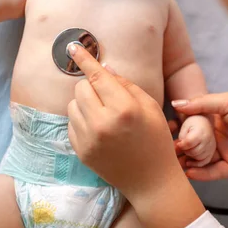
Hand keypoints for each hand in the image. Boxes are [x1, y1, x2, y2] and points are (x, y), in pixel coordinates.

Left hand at [66, 44, 185, 204]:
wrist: (151, 181)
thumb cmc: (155, 139)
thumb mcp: (149, 106)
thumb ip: (126, 84)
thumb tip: (103, 68)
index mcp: (124, 109)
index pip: (96, 77)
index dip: (84, 58)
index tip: (72, 46)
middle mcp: (102, 124)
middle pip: (81, 88)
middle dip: (91, 86)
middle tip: (106, 96)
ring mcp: (89, 140)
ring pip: (73, 105)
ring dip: (85, 103)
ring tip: (104, 114)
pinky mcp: (81, 152)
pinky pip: (71, 124)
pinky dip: (82, 120)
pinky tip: (100, 129)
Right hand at [173, 92, 227, 180]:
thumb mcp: (227, 101)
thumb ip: (201, 104)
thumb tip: (175, 103)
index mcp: (214, 120)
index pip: (191, 125)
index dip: (178, 128)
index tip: (166, 130)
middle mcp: (217, 137)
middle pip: (193, 144)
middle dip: (181, 147)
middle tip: (170, 148)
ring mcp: (224, 153)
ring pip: (201, 160)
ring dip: (188, 161)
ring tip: (176, 162)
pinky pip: (213, 173)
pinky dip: (201, 174)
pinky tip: (190, 172)